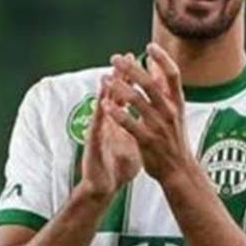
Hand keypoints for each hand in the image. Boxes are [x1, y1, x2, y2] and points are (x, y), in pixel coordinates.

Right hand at [79, 69, 141, 201]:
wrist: (104, 187)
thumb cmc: (118, 167)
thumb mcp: (133, 143)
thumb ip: (140, 127)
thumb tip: (153, 118)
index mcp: (120, 122)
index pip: (129, 96)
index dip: (136, 80)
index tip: (144, 62)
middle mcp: (109, 123)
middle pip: (114, 96)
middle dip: (121, 77)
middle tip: (124, 58)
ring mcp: (100, 132)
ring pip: (103, 107)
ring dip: (105, 92)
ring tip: (108, 75)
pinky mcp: (93, 145)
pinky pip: (97, 128)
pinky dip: (99, 116)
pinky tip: (101, 105)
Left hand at [102, 43, 195, 184]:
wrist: (179, 170)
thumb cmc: (174, 138)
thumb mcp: (175, 111)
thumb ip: (164, 88)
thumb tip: (155, 64)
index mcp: (177, 102)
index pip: (173, 74)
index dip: (163, 58)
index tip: (149, 46)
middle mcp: (170, 111)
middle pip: (150, 83)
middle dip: (131, 69)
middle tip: (115, 58)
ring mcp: (159, 126)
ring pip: (137, 101)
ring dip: (119, 87)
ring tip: (104, 78)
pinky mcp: (147, 140)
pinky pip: (129, 123)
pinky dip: (116, 112)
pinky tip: (104, 104)